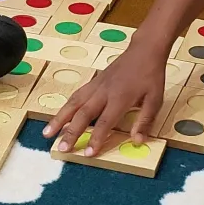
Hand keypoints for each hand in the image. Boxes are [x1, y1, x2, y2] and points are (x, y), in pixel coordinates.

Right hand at [44, 45, 166, 155]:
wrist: (143, 51)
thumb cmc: (150, 76)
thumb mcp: (155, 99)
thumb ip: (145, 121)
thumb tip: (138, 141)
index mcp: (120, 98)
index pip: (105, 122)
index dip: (96, 138)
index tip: (88, 154)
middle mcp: (104, 92)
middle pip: (83, 114)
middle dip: (71, 132)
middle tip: (61, 148)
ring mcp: (96, 85)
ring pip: (73, 103)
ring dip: (59, 119)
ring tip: (47, 133)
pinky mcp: (93, 81)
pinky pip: (76, 95)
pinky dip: (65, 107)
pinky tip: (58, 116)